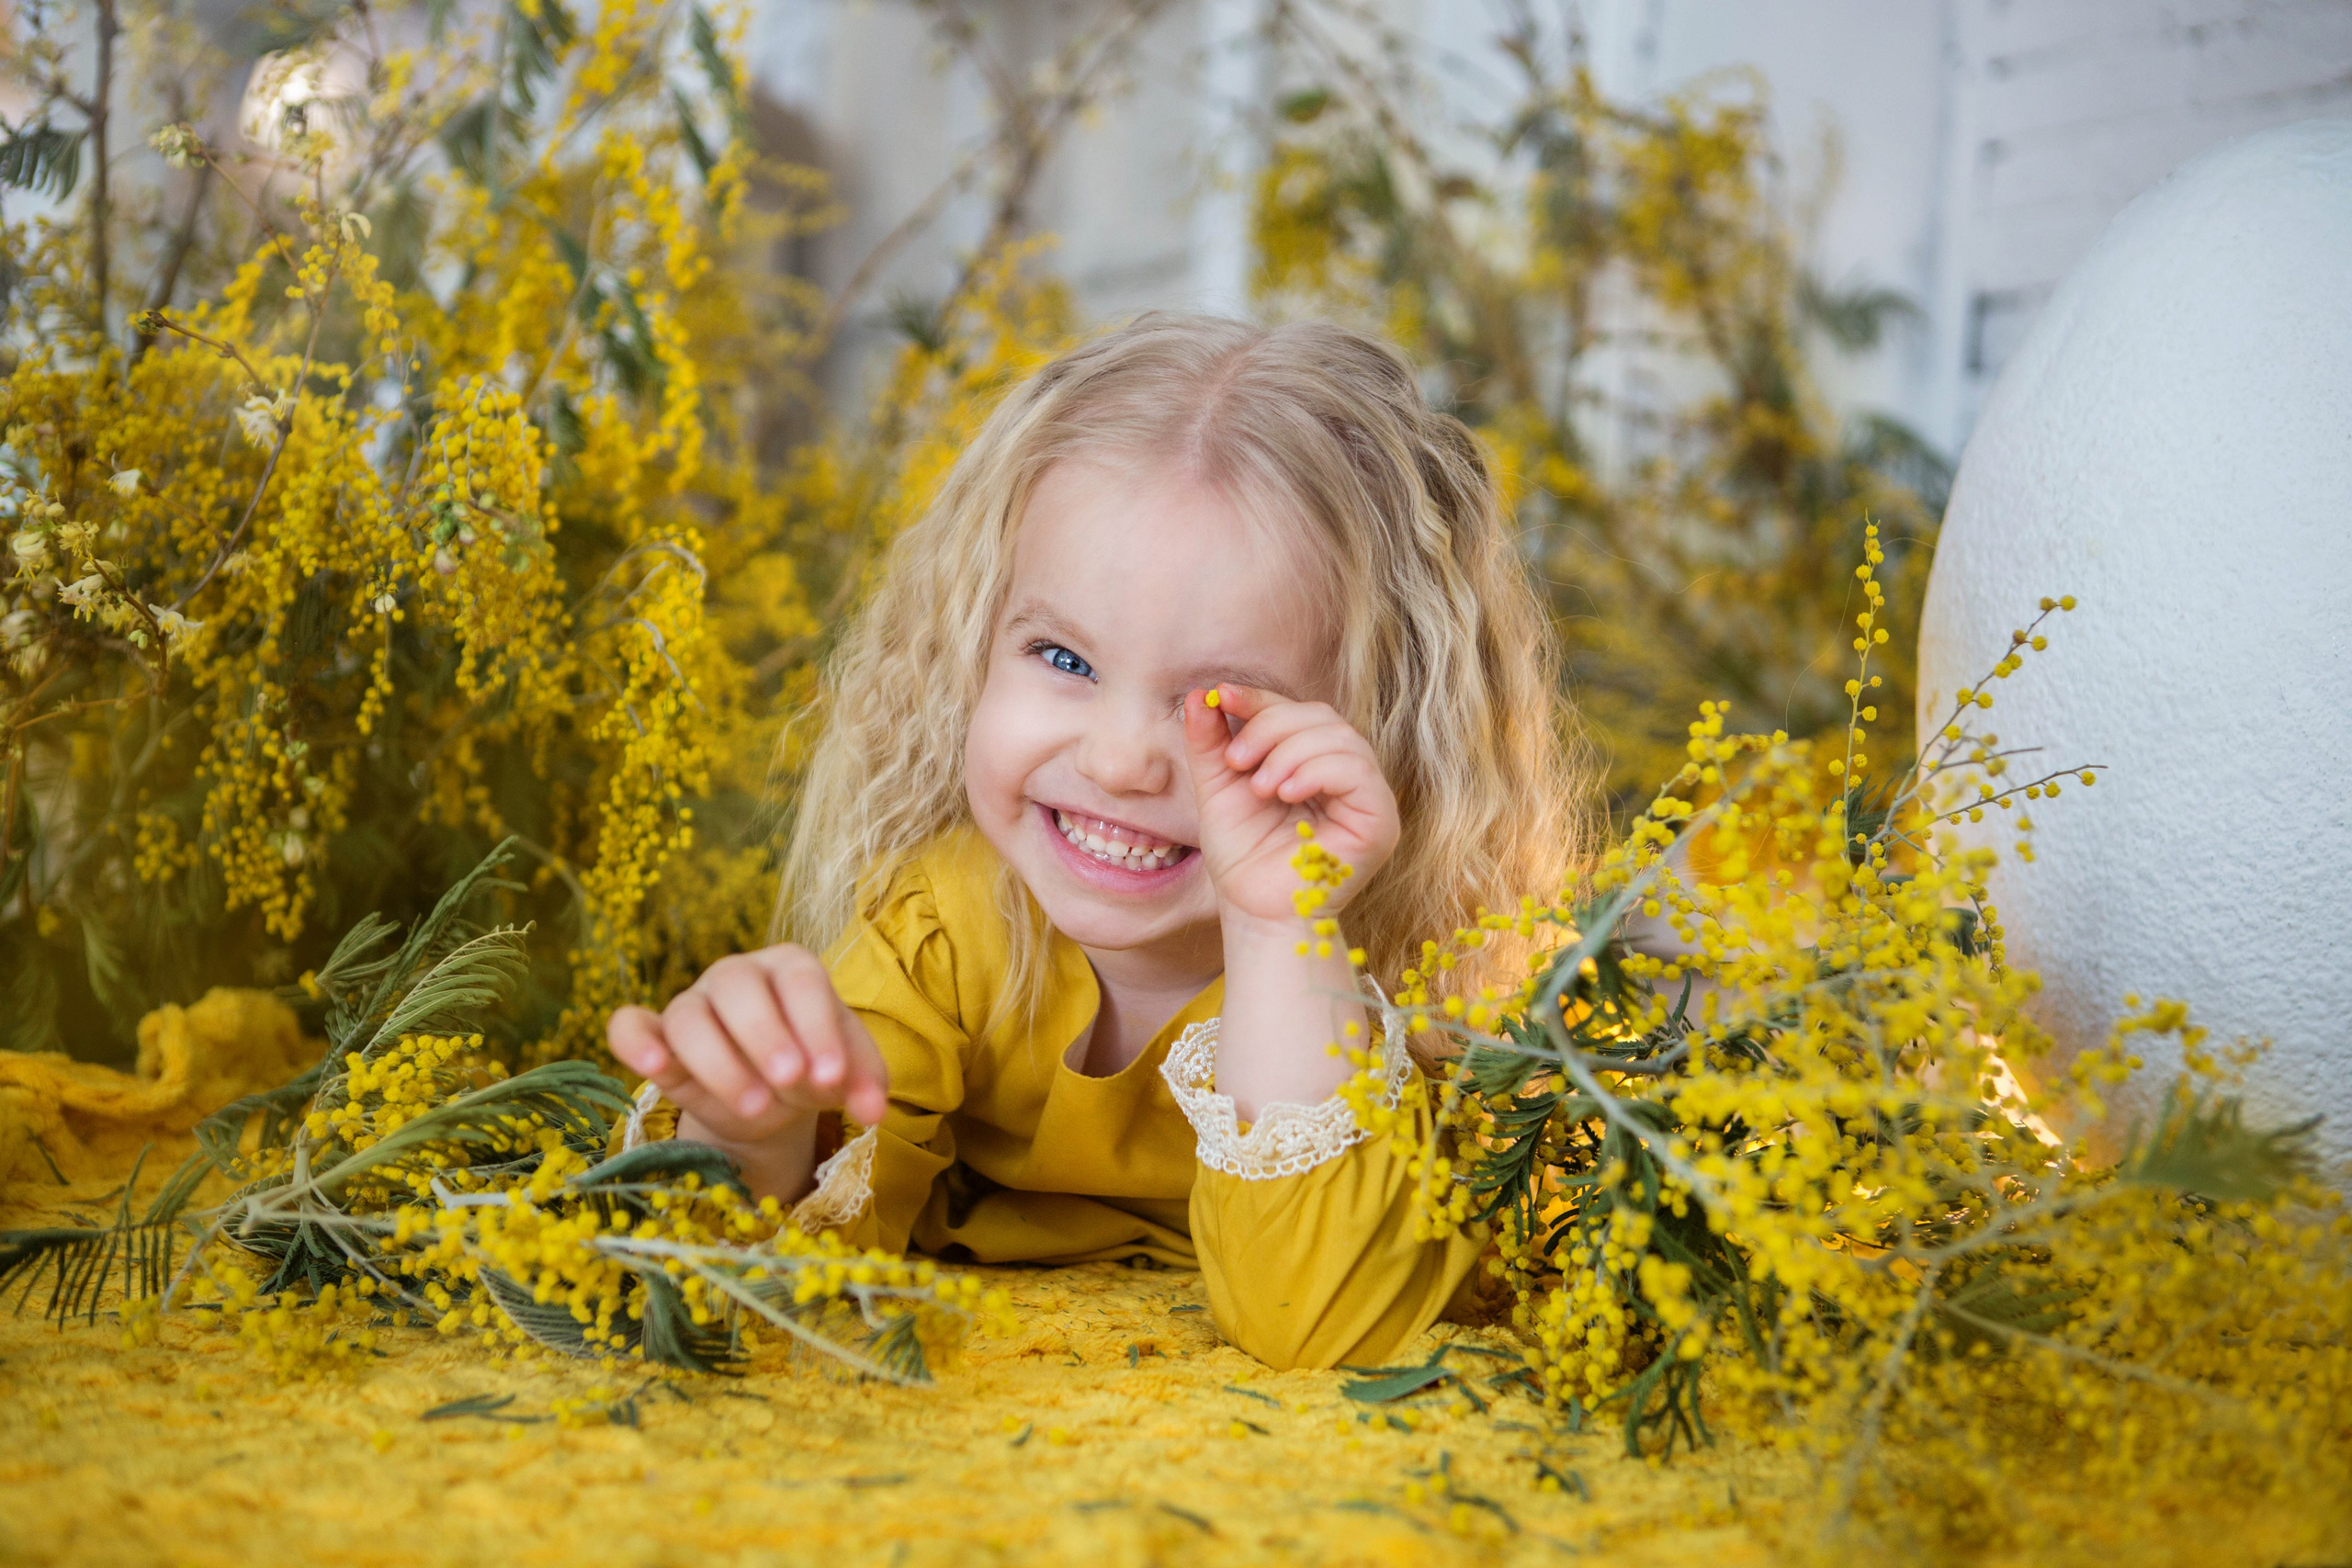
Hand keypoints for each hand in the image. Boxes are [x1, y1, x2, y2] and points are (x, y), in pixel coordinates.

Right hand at [605, 945, 890, 1150]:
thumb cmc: (814, 1066)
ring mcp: (692, 1003)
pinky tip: (656, 1064)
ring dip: (719, 1062)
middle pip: (741, 989)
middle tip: (790, 1082)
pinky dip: (636, 1040)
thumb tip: (876, 1110)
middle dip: (767, 1036)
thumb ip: (864, 1083)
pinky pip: (630, 1026)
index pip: (802, 981)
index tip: (831, 1076)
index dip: (816, 1026)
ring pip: (690, 1016)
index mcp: (791, 968)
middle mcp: (738, 976)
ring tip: (753, 1105)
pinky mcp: (656, 1037)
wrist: (772, 1096)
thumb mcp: (846, 1072)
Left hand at [1181, 684, 1399, 928]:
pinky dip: (1317, 771)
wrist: (1255, 911)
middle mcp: (1345, 772)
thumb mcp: (1217, 789)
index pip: (1294, 712)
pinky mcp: (1380, 819)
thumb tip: (1202, 695)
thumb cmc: (1242, 856)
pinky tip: (1287, 792)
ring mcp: (1367, 795)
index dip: (1261, 699)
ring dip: (1290, 752)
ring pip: (1340, 738)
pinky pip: (1358, 771)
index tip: (1223, 695)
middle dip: (1271, 727)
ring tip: (1259, 786)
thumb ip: (1211, 743)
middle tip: (1236, 760)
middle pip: (1319, 717)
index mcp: (1311, 760)